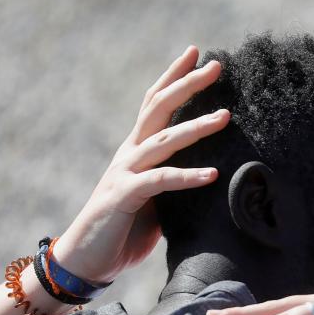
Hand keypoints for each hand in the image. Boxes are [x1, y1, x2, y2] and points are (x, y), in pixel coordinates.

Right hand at [53, 47, 230, 283]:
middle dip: (187, 84)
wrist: (87, 261)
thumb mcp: (156, 201)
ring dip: (196, 127)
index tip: (198, 53)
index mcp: (136, 150)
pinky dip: (187, 176)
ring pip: (163, 141)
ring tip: (226, 116)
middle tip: (217, 65)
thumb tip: (212, 177)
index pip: (155, 103)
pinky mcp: (123, 197)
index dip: (174, 77)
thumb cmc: (123, 231)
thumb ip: (175, 183)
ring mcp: (124, 173)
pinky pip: (160, 182)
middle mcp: (129, 154)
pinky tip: (212, 174)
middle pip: (158, 108)